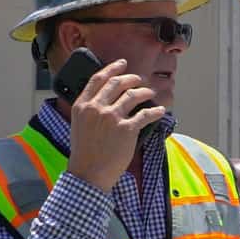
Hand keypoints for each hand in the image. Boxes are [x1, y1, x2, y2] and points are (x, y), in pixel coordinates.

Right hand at [67, 58, 167, 189]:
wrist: (88, 174)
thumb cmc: (84, 153)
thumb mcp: (79, 125)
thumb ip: (89, 110)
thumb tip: (104, 99)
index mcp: (82, 106)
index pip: (98, 79)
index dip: (112, 68)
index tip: (122, 64)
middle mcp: (96, 108)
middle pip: (117, 83)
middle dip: (132, 79)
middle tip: (139, 80)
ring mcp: (111, 118)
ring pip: (133, 95)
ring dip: (145, 92)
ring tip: (150, 93)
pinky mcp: (126, 129)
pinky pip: (145, 115)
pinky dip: (155, 112)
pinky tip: (160, 111)